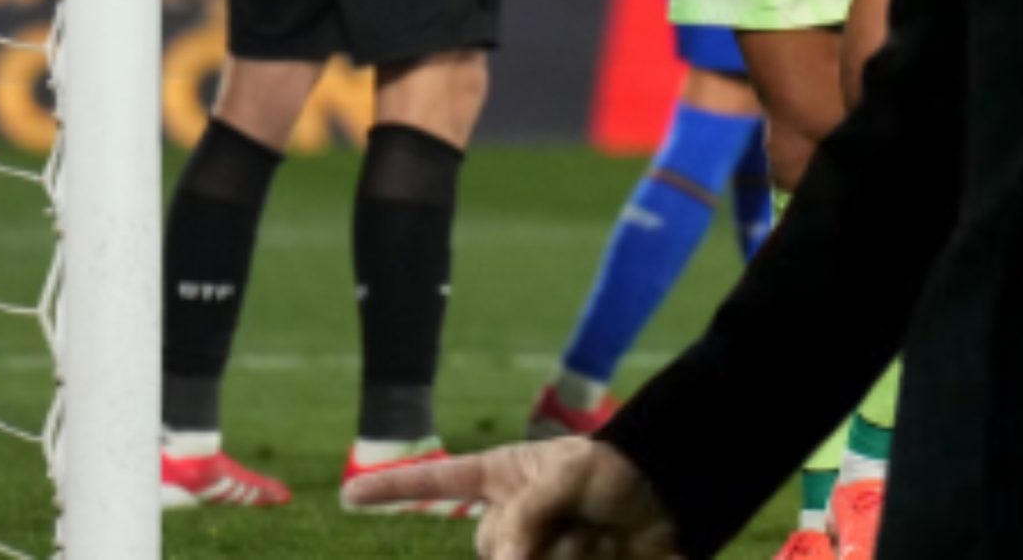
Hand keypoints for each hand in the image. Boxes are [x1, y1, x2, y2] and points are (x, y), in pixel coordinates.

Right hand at [339, 436, 678, 558]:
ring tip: (597, 536)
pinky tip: (596, 548)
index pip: (440, 483)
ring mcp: (533, 552)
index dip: (394, 489)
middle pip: (488, 544)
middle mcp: (512, 518)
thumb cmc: (618, 471)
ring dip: (564, 554)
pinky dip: (568, 557)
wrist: (675, 503)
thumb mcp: (568, 473)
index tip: (347, 494)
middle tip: (577, 519)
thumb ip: (524, 513)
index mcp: (506, 476)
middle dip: (529, 536)